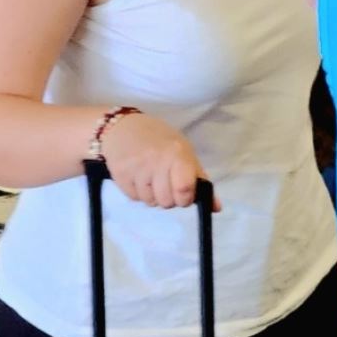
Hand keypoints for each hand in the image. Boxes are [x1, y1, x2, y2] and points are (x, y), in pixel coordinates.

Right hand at [100, 112, 218, 210]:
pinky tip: (139, 178)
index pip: (185, 189)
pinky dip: (139, 193)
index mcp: (177, 155)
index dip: (186, 199)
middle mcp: (157, 162)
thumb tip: (216, 208)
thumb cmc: (159, 140)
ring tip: (151, 178)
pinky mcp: (120, 175)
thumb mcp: (184, 152)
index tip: (185, 195)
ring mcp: (137, 169)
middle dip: (170, 199)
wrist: (123, 128)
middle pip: (167, 201)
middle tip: (166, 184)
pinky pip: (135, 198)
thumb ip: (200, 179)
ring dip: (154, 196)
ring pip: (151, 202)